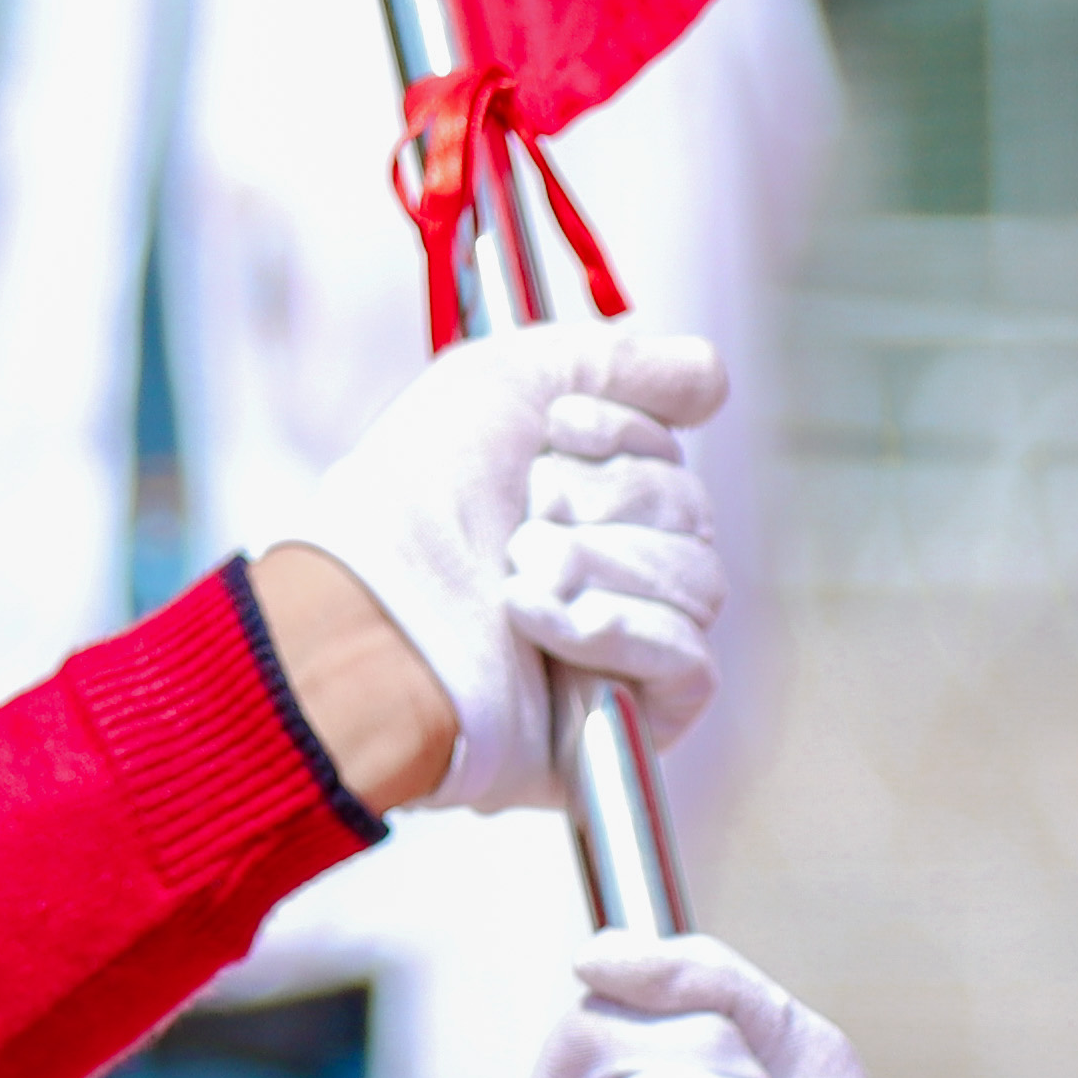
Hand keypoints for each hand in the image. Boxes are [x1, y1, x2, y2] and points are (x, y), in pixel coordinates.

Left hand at [277, 322, 733, 813]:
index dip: (625, 434)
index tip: (557, 430)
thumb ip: (617, 358)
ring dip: (601, 563)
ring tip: (514, 573)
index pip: (673, 458)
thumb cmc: (411, 503)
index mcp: (581, 498)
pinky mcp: (628, 718)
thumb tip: (709, 374)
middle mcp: (605, 569)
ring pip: (699, 582)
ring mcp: (621, 649)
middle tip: (524, 516)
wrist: (369, 613)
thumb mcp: (504, 379)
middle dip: (609, 501)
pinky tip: (537, 622)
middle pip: (695, 516)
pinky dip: (616, 631)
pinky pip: (688, 660)